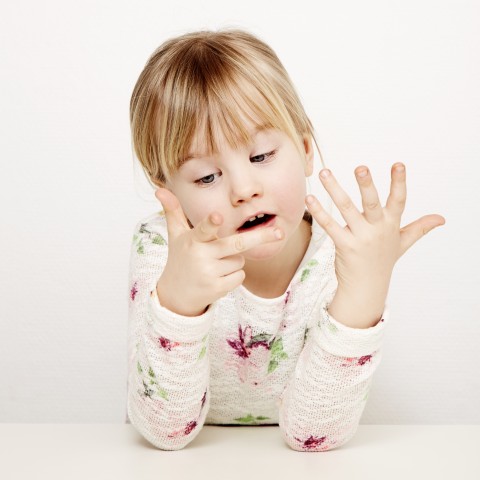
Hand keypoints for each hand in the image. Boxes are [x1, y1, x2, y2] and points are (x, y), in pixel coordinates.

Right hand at [154, 188, 283, 316]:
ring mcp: (209, 273)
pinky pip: (240, 276)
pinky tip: (218, 277)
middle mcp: (201, 256)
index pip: (203, 229)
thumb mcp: (176, 235)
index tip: (216, 216)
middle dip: (260, 237)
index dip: (210, 223)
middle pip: (237, 245)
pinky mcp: (217, 288)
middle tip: (280, 232)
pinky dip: (234, 275)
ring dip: (233, 260)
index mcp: (193, 240)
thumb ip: (172, 211)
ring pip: (240, 260)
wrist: (176, 294)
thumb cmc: (180, 257)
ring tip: (213, 265)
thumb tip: (159, 189)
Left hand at [305, 163, 444, 327]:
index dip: (399, 183)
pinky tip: (309, 198)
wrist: (367, 287)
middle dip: (367, 185)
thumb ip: (420, 228)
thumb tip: (441, 218)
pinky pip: (330, 226)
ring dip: (334, 190)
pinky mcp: (344, 246)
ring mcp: (360, 238)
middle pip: (372, 204)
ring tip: (324, 172)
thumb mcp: (403, 243)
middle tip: (361, 167)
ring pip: (346, 209)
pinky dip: (319, 212)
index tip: (398, 164)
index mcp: (391, 225)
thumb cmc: (383, 261)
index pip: (398, 201)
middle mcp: (377, 230)